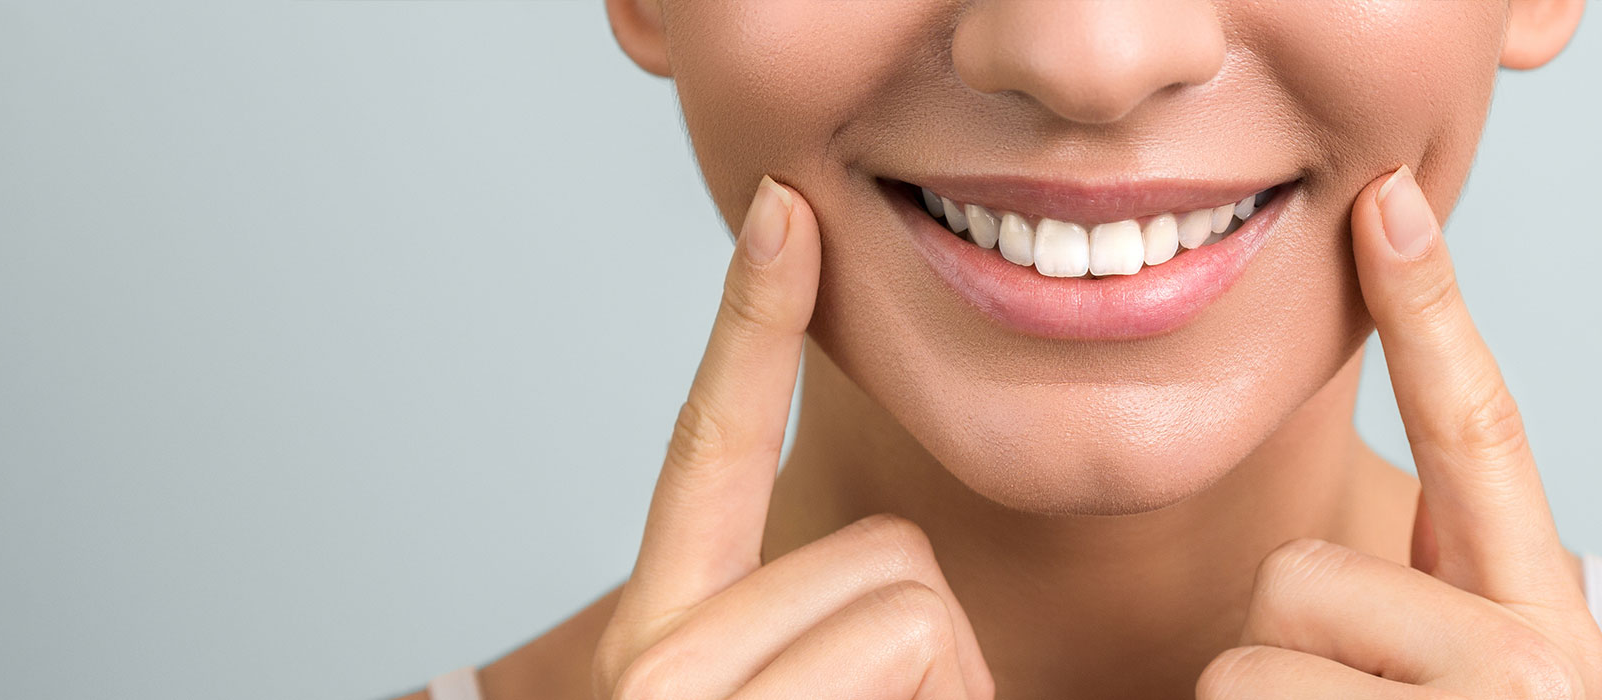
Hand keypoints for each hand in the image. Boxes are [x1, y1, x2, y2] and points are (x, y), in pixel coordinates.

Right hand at [591, 177, 995, 699]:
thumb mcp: (824, 699)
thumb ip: (832, 618)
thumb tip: (901, 577)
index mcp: (667, 632)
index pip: (713, 449)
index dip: (752, 325)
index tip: (780, 210)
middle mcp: (652, 659)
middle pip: (886, 542)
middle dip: (927, 639)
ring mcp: (686, 694)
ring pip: (914, 597)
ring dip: (950, 689)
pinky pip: (929, 650)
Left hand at [1198, 166, 1601, 698]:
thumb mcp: (1453, 684)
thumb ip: (1432, 598)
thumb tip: (1375, 537)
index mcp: (1543, 625)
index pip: (1478, 435)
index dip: (1427, 314)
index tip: (1387, 200)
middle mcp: (1534, 664)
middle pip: (1299, 571)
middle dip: (1285, 647)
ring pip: (1252, 646)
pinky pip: (1230, 689)